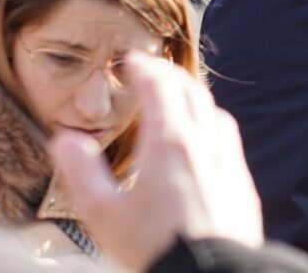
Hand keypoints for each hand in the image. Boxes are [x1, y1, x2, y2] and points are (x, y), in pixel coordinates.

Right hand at [49, 52, 263, 271]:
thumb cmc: (154, 247)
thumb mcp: (103, 214)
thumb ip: (82, 172)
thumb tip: (65, 139)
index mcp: (170, 143)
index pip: (159, 86)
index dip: (144, 67)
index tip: (130, 60)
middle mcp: (205, 143)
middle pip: (191, 91)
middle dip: (169, 75)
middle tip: (150, 72)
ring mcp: (228, 161)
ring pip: (214, 112)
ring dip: (194, 97)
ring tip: (176, 101)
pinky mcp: (242, 182)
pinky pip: (229, 138)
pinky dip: (212, 123)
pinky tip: (204, 140)